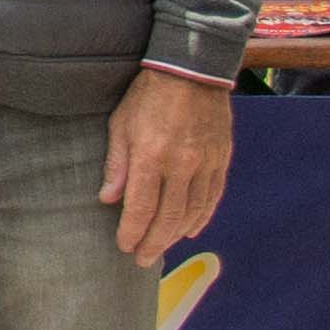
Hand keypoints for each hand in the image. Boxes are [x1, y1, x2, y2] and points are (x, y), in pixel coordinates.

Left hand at [101, 68, 232, 264]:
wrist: (192, 69)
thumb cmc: (148, 95)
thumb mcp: (121, 124)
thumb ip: (117, 164)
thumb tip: (108, 199)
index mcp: (151, 155)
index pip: (141, 206)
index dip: (132, 231)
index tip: (125, 247)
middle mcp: (181, 164)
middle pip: (168, 217)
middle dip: (154, 242)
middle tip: (143, 260)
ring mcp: (205, 163)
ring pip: (193, 211)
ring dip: (176, 235)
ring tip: (162, 248)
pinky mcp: (221, 159)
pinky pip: (213, 197)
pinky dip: (202, 217)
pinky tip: (190, 230)